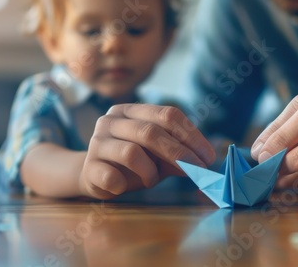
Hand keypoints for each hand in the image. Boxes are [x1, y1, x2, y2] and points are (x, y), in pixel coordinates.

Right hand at [79, 104, 214, 198]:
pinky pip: (112, 177)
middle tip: (198, 171)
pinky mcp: (88, 166)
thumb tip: (205, 165)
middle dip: (180, 153)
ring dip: (150, 172)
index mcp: (131, 110)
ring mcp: (96, 142)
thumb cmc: (133, 163)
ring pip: (132, 153)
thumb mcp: (159, 156)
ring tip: (151, 180)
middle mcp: (112, 120)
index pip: (168, 114)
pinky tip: (124, 186)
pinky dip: (125, 185)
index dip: (192, 135)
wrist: (93, 176)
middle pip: (151, 132)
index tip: (208, 156)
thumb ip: (179, 156)